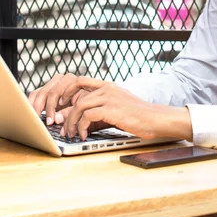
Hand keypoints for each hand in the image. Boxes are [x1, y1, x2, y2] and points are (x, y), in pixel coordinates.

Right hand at [28, 73, 90, 124]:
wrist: (86, 102)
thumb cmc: (85, 105)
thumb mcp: (81, 109)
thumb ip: (70, 113)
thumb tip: (56, 118)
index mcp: (73, 81)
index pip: (56, 92)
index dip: (52, 107)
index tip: (51, 121)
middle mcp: (63, 78)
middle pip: (47, 93)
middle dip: (44, 109)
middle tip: (44, 122)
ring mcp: (53, 82)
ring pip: (40, 93)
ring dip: (36, 107)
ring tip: (36, 120)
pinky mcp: (46, 88)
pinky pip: (35, 94)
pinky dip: (32, 104)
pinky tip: (31, 114)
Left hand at [60, 77, 192, 141]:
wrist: (154, 119)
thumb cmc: (136, 117)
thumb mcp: (115, 110)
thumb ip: (97, 111)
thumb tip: (76, 120)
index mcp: (108, 85)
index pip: (79, 80)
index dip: (66, 92)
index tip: (61, 106)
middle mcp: (107, 88)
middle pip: (76, 94)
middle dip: (66, 112)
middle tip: (63, 126)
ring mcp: (109, 97)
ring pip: (79, 106)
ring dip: (72, 122)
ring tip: (72, 134)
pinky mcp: (111, 109)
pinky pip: (87, 116)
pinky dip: (82, 127)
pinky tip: (84, 135)